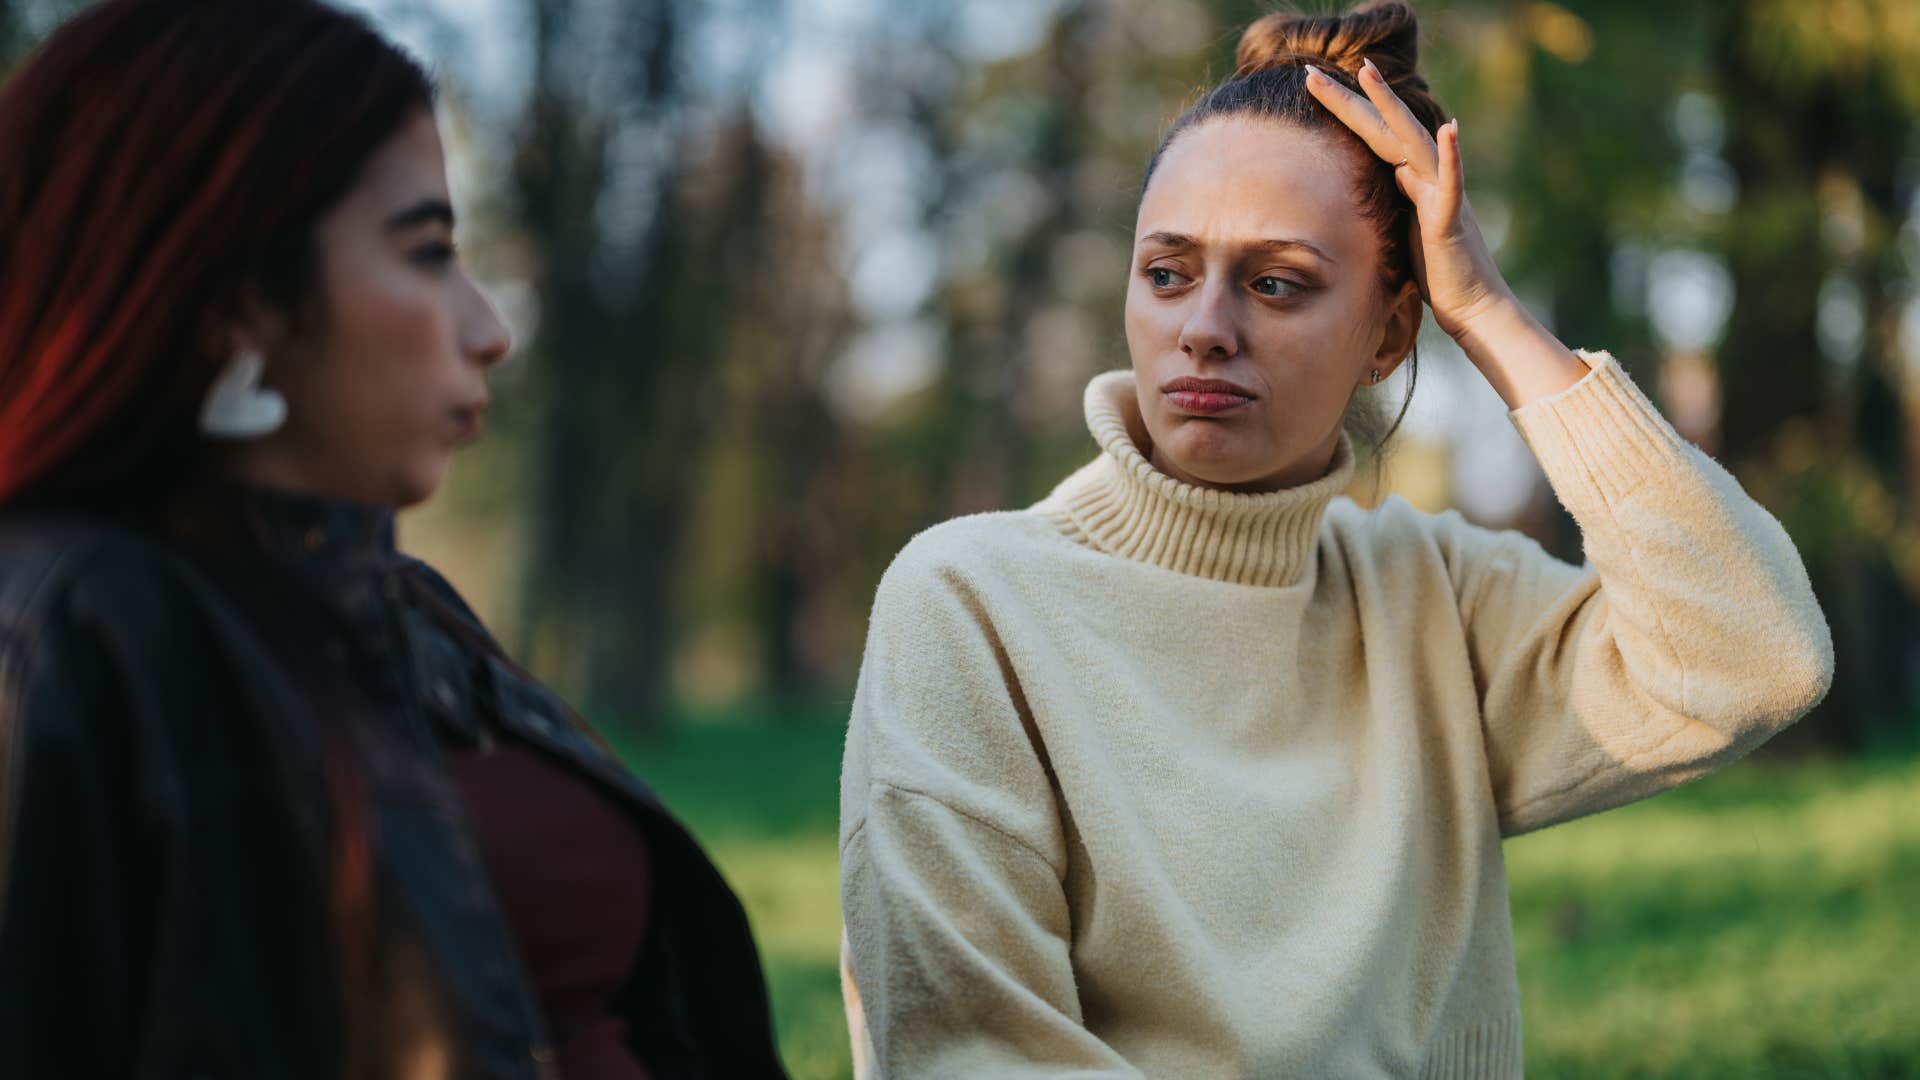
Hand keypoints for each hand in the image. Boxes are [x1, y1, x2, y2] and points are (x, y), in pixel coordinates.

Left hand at [1303, 60, 1511, 342]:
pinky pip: (1452, 185)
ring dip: (1391, 108)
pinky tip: (1451, 129)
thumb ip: (1395, 197)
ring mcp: (1441, 194)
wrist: (1470, 305)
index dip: (1341, 109)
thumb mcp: (1402, 227)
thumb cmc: (1436, 271)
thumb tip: (1386, 175)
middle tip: (1310, 70)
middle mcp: (1426, 177)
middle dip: (1349, 97)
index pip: (1370, 135)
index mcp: (1409, 179)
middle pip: (1383, 128)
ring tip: (1368, 74)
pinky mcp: (1451, 221)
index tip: (1309, 84)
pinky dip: (1452, 157)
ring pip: (1414, 142)